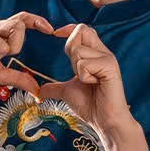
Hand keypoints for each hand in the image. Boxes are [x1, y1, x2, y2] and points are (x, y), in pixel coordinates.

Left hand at [31, 22, 138, 145]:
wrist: (104, 121)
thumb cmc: (91, 106)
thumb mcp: (68, 92)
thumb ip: (54, 87)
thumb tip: (39, 91)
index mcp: (96, 54)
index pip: (82, 29)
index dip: (68, 29)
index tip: (55, 34)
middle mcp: (103, 52)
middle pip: (82, 30)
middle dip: (70, 48)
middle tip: (76, 70)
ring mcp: (108, 58)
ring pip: (79, 50)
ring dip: (76, 68)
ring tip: (88, 81)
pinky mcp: (110, 67)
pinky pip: (85, 64)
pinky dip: (84, 76)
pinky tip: (94, 84)